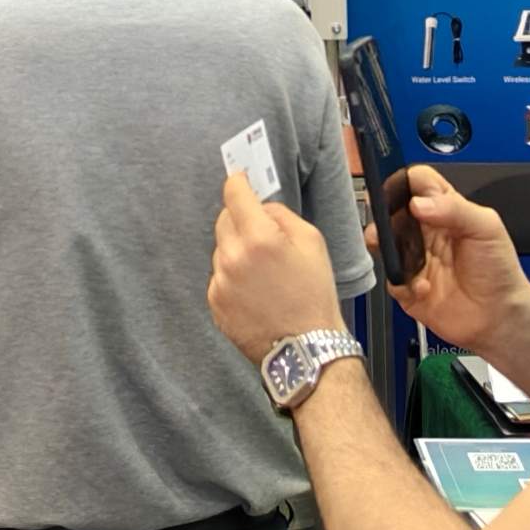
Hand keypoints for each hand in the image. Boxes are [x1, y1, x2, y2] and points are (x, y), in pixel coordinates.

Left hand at [207, 169, 346, 363]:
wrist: (306, 348)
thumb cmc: (314, 295)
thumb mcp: (313, 242)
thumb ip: (282, 215)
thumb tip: (260, 206)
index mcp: (258, 237)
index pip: (234, 194)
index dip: (238, 183)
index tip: (240, 180)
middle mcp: (232, 257)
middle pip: (224, 219)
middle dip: (240, 220)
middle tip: (262, 235)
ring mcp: (220, 282)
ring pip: (221, 249)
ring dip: (236, 250)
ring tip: (263, 273)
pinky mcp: (215, 304)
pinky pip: (220, 277)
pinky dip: (232, 277)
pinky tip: (255, 291)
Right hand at [388, 166, 529, 356]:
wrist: (500, 316)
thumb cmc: (499, 270)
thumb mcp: (486, 228)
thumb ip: (454, 209)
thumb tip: (419, 203)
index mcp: (445, 210)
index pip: (418, 184)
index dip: (406, 183)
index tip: (402, 193)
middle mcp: (426, 232)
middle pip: (393, 212)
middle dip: (384, 215)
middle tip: (386, 222)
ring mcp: (416, 259)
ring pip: (385, 245)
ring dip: (386, 248)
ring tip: (397, 254)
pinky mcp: (409, 287)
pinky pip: (392, 280)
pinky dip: (403, 284)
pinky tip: (424, 287)